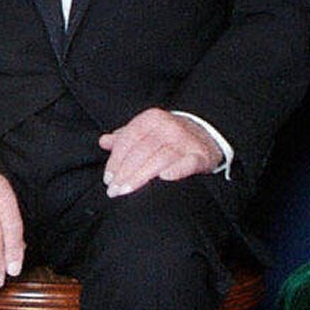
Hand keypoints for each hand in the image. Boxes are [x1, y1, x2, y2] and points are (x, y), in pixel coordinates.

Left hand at [98, 108, 222, 197]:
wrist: (207, 134)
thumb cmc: (168, 136)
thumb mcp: (147, 131)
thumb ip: (125, 137)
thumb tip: (103, 141)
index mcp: (152, 119)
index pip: (128, 139)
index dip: (115, 160)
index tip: (107, 179)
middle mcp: (169, 127)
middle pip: (141, 151)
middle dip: (124, 173)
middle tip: (113, 191)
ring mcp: (186, 140)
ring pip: (159, 158)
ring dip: (140, 176)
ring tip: (126, 191)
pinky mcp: (201, 155)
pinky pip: (188, 163)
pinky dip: (177, 170)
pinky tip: (164, 178)